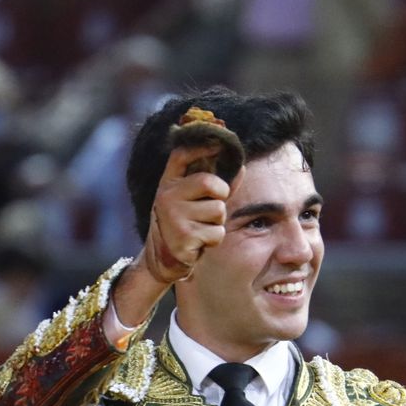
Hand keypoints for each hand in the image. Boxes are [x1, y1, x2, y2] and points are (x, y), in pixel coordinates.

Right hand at [138, 142, 229, 285]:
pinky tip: (198, 243)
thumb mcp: (192, 201)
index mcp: (168, 183)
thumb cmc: (184, 224)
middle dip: (221, 195)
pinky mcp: (184, 238)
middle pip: (210, 183)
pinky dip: (214, 239)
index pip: (182, 154)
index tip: (219, 145)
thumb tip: (241, 167)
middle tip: (212, 206)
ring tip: (201, 228)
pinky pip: (217, 233)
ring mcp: (174, 217)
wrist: (163, 260)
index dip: (202, 146)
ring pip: (218, 211)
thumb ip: (215, 185)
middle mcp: (167, 196)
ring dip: (217, 222)